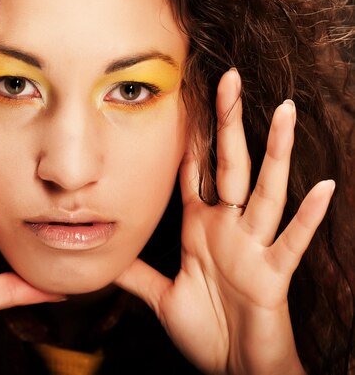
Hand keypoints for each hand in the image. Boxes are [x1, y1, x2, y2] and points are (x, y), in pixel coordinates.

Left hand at [115, 69, 333, 374]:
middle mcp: (228, 228)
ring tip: (285, 112)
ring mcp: (253, 247)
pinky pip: (291, 241)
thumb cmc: (206, 329)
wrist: (233, 366)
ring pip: (266, 191)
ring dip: (276, 153)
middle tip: (231, 80)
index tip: (190, 101)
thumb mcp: (160, 295)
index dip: (191, 138)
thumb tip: (103, 257)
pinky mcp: (272, 274)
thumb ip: (134, 272)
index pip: (195, 172)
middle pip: (230, 166)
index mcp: (201, 228)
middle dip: (229, 124)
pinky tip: (322, 186)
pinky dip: (307, 216)